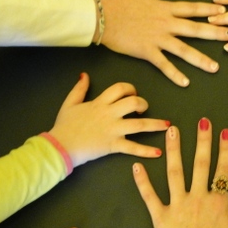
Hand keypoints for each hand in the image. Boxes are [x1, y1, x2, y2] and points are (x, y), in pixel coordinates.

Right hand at [48, 73, 168, 166]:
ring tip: (167, 125)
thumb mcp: (70, 103)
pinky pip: (133, 147)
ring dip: (155, 124)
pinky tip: (157, 152)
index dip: (130, 88)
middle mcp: (109, 114)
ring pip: (139, 124)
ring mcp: (113, 130)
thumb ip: (79, 88)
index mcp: (100, 103)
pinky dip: (146, 151)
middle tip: (143, 107)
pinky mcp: (113, 145)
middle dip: (142, 103)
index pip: (120, 88)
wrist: (60, 146)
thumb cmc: (64, 125)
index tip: (132, 93)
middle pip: (132, 102)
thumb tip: (84, 75)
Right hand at [100, 0, 227, 86]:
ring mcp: (157, 38)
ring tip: (215, 67)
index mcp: (165, 8)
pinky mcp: (147, 51)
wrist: (101, 16)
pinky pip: (163, 64)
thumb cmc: (118, 1)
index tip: (224, 11)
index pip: (192, 8)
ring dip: (200, 59)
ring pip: (183, 49)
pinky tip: (186, 82)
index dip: (209, 10)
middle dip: (214, 33)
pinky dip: (174, 73)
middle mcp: (165, 23)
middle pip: (194, 29)